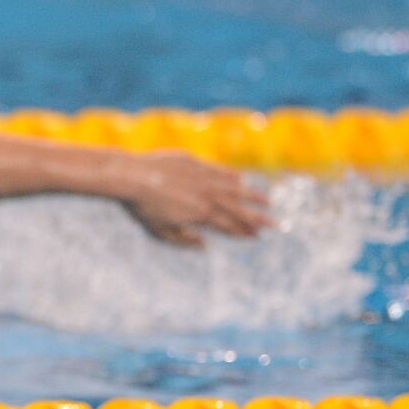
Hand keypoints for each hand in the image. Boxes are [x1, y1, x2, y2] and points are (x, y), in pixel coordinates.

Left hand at [118, 151, 272, 246]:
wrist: (132, 176)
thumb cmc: (143, 207)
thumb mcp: (161, 231)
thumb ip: (184, 241)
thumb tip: (204, 245)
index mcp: (201, 215)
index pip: (228, 226)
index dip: (243, 232)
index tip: (256, 236)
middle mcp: (208, 196)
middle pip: (238, 209)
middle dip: (257, 218)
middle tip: (275, 224)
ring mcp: (204, 178)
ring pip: (234, 188)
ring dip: (252, 196)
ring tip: (268, 201)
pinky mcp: (196, 163)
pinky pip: (220, 170)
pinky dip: (233, 176)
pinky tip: (242, 180)